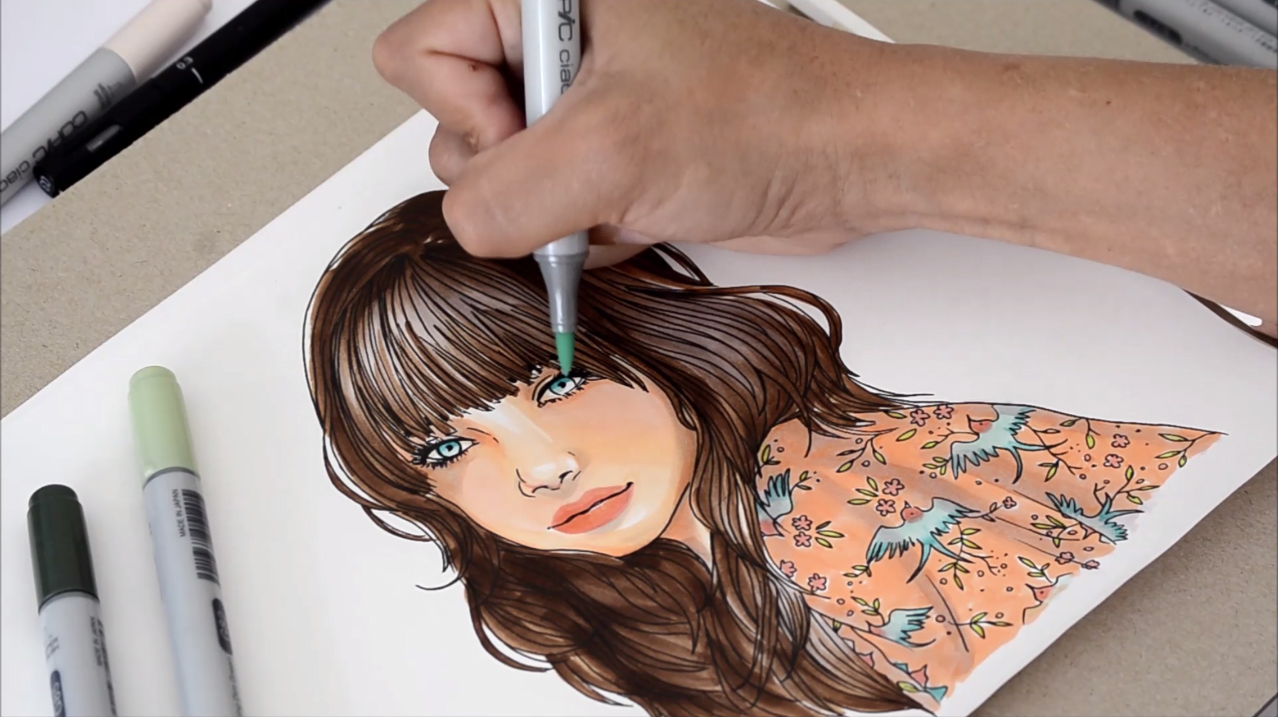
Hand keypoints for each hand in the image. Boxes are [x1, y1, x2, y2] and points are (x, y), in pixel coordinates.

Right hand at [372, 0, 901, 266]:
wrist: (846, 162)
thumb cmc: (768, 116)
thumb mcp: (614, 152)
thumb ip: (506, 195)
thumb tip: (466, 227)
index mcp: (548, 1)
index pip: (422, 55)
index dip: (466, 112)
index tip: (534, 137)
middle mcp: (559, 47)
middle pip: (456, 125)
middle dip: (518, 173)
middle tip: (587, 168)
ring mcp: (583, 107)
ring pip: (502, 182)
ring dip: (557, 213)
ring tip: (624, 191)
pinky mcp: (608, 160)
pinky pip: (549, 213)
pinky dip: (585, 233)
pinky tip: (639, 214)